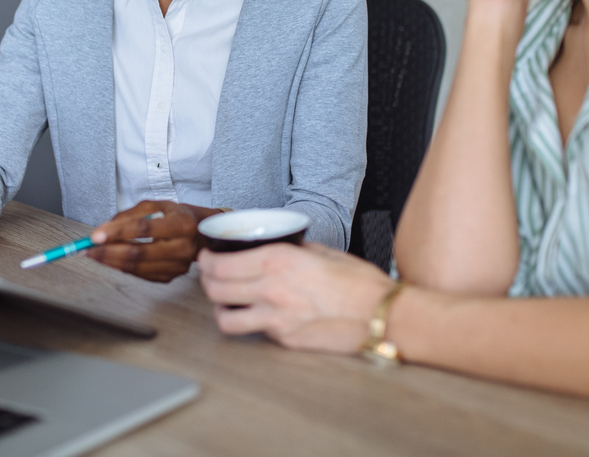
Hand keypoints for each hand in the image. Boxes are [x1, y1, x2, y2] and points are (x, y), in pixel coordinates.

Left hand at [87, 199, 218, 282]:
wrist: (202, 234)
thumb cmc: (177, 216)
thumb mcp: (157, 205)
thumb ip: (130, 214)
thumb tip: (103, 229)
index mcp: (182, 224)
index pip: (144, 229)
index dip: (118, 232)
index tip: (95, 235)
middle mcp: (183, 247)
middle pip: (139, 254)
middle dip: (108, 252)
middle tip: (87, 249)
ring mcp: (179, 266)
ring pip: (137, 268)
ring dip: (111, 262)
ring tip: (93, 255)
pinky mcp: (172, 276)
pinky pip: (141, 275)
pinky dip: (122, 268)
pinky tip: (110, 260)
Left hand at [198, 242, 394, 353]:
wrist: (382, 317)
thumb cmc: (360, 283)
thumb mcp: (324, 251)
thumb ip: (296, 250)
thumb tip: (283, 248)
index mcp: (278, 261)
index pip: (222, 264)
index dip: (207, 260)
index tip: (206, 257)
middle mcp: (271, 290)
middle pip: (215, 289)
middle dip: (206, 281)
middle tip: (209, 276)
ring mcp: (275, 319)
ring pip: (225, 317)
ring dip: (219, 308)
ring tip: (224, 302)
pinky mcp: (284, 340)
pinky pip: (254, 331)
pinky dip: (248, 323)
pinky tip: (255, 316)